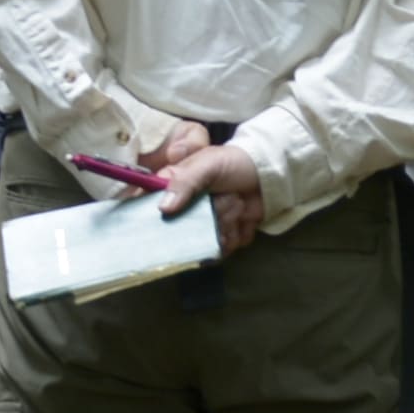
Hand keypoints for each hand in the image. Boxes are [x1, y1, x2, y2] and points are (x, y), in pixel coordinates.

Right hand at [149, 130, 266, 257]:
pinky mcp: (220, 239)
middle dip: (208, 218)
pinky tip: (244, 218)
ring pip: (205, 242)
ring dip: (226, 224)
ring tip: (237, 204)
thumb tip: (163, 208)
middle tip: (222, 200)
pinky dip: (238, 233)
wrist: (267, 175)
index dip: (146, 221)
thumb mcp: (207, 164)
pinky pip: (223, 249)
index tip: (162, 221)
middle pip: (179, 234)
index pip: (145, 209)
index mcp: (171, 190)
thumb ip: (185, 183)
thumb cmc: (233, 163)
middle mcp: (182, 212)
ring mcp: (202, 228)